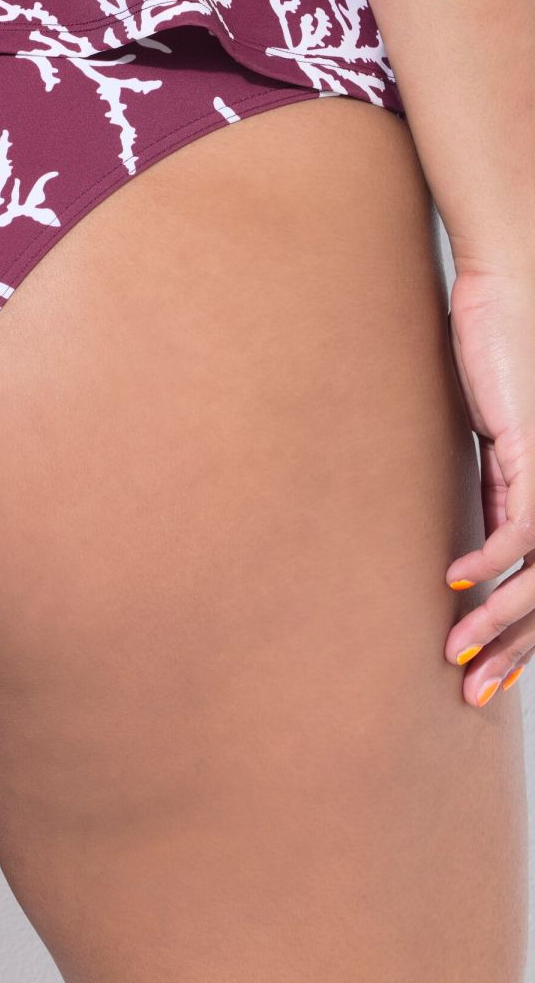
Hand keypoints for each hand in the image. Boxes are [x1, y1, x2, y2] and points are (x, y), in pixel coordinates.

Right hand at [444, 265, 534, 705]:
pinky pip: (519, 523)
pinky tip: (455, 580)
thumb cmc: (500, 352)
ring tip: (458, 652)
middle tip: (470, 693)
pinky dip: (489, 559)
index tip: (488, 674)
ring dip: (499, 621)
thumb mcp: (495, 436)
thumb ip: (497, 486)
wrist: (513, 289)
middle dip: (511, 651)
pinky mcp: (534, 448)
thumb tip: (479, 540)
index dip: (523, 638)